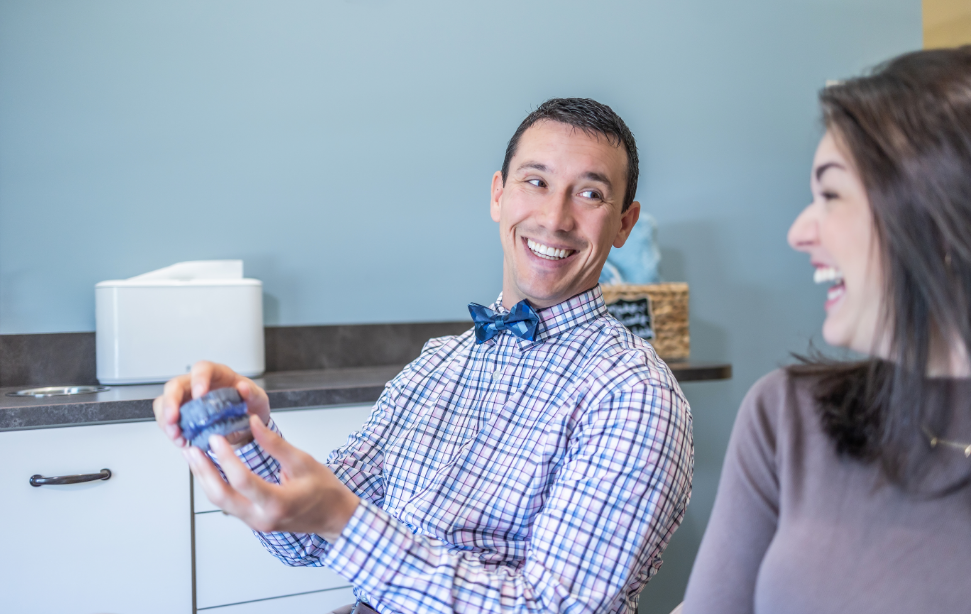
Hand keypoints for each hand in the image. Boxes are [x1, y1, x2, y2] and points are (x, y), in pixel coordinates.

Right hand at [152, 360, 269, 447]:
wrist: (247, 423)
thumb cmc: (249, 404)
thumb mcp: (257, 398)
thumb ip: (251, 393)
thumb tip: (244, 388)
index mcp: (217, 374)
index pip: (202, 369)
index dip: (198, 379)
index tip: (199, 394)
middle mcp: (198, 384)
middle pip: (175, 385)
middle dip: (171, 402)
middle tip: (174, 418)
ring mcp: (187, 399)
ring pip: (165, 403)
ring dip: (166, 420)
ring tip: (177, 435)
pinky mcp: (182, 415)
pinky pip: (167, 420)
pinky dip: (171, 431)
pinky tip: (181, 440)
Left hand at [184, 415, 359, 541]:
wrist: (334, 517)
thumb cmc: (324, 491)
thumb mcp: (303, 462)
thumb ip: (275, 444)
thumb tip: (253, 422)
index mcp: (277, 502)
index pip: (242, 480)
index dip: (226, 458)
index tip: (215, 438)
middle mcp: (262, 517)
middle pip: (221, 496)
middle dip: (203, 471)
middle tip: (191, 449)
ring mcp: (255, 522)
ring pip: (220, 502)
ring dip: (205, 478)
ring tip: (194, 456)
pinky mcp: (253, 520)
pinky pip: (228, 504)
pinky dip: (216, 485)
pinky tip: (209, 469)